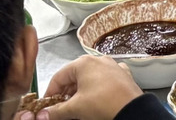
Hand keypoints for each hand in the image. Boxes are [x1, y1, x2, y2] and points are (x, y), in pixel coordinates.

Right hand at [19, 55, 141, 119]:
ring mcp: (112, 67)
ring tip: (76, 107)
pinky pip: (104, 82)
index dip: (50, 92)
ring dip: (80, 93)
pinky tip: (94, 102)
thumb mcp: (75, 108)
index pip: (59, 77)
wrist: (131, 110)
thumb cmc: (104, 103)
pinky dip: (96, 91)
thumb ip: (57, 111)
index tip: (47, 105)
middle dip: (65, 94)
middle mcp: (99, 60)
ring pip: (89, 79)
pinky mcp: (122, 76)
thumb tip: (44, 114)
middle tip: (60, 108)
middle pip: (74, 77)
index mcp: (84, 63)